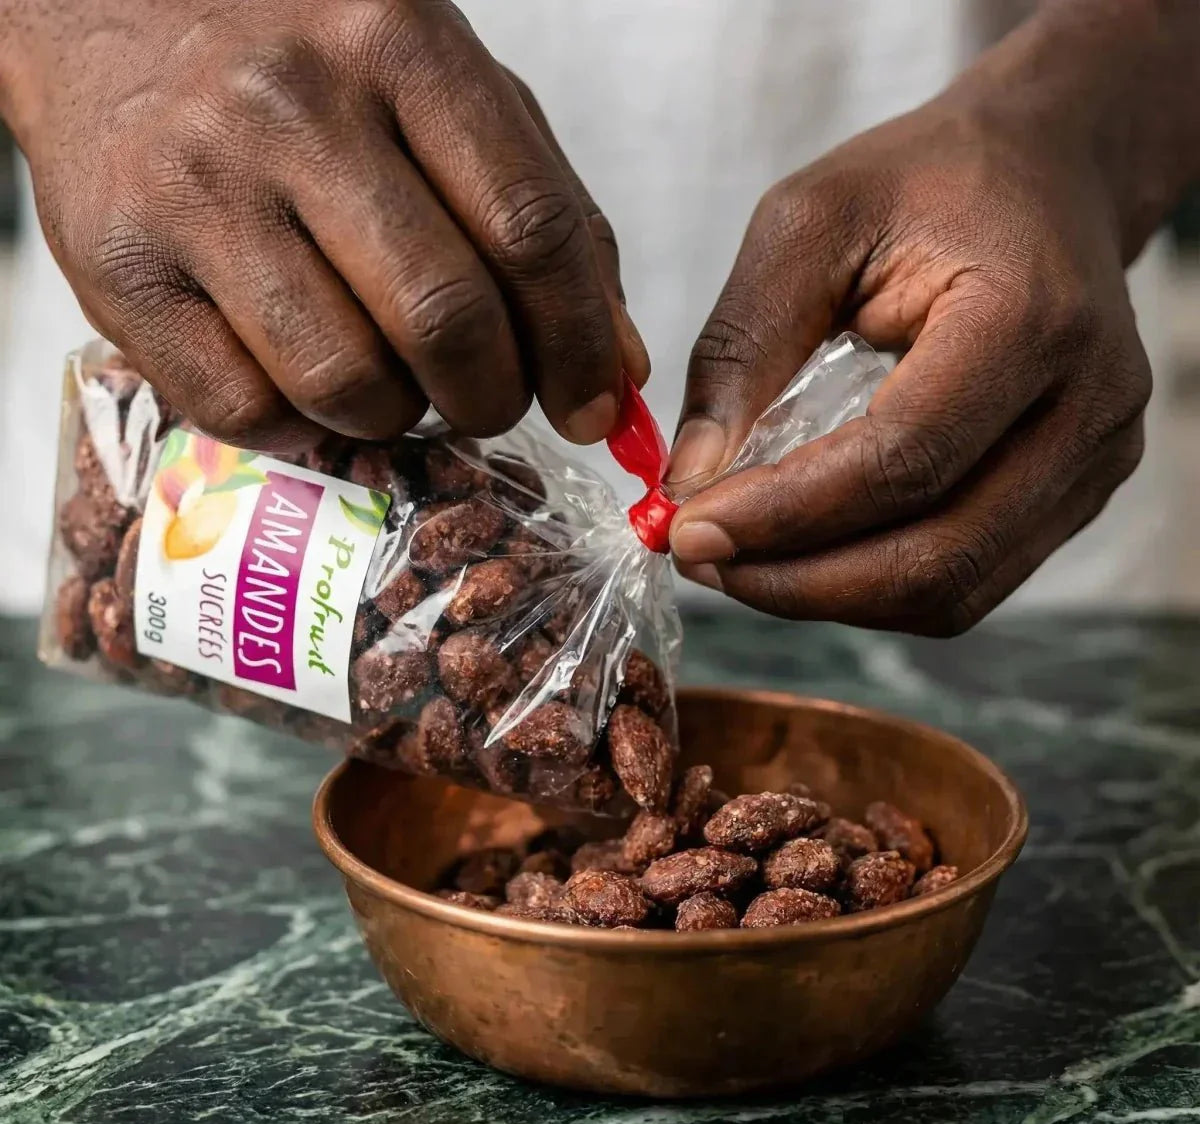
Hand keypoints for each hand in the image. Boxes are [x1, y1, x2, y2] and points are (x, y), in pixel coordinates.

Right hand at [1, 0, 647, 450]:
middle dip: (491, 397)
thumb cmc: (307, 64)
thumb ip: (545, 218)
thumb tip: (618, 369)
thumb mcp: (444, 96)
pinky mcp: (120, 268)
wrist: (105, 11)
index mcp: (399, 45)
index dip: (581, 345)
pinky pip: (246, 411)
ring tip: (389, 376)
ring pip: (347, 381)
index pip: (530, 229)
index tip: (596, 409)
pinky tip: (304, 381)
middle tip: (487, 400)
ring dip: (396, 415)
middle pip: (443, 318)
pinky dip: (301, 427)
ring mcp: (197, 188)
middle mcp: (290, 108)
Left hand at [665, 25, 1159, 634]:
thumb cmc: (924, 184)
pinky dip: (871, 589)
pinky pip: (966, 583)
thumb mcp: (807, 223)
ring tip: (740, 561)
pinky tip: (804, 555)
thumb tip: (691, 483)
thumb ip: (742, 349)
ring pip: (952, 591)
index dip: (787, 515)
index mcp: (1029, 317)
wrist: (1047, 175)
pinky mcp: (1074, 496)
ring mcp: (1093, 463)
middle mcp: (1086, 406)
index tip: (687, 530)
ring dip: (828, 598)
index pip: (902, 458)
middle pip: (935, 555)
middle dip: (798, 580)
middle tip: (700, 557)